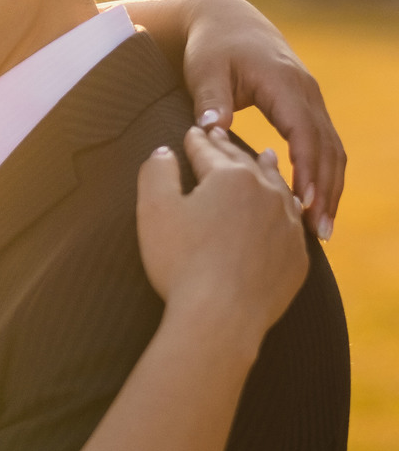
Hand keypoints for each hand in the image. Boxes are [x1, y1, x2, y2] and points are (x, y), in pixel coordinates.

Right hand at [137, 127, 308, 342]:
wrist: (222, 318)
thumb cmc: (181, 263)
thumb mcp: (154, 210)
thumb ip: (156, 172)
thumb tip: (164, 152)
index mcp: (231, 176)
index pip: (208, 151)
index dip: (196, 140)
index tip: (192, 131)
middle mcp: (266, 192)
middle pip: (244, 163)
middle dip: (229, 148)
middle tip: (221, 136)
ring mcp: (288, 224)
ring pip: (278, 186)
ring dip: (267, 170)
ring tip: (266, 156)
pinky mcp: (297, 256)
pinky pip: (294, 222)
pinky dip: (287, 207)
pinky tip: (287, 206)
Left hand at [179, 0, 344, 241]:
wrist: (227, 20)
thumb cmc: (211, 47)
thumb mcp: (205, 69)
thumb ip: (210, 100)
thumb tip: (213, 131)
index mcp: (283, 83)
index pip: (304, 132)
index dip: (307, 169)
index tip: (302, 203)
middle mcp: (306, 91)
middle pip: (327, 146)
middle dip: (326, 190)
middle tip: (319, 231)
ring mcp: (311, 99)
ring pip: (333, 149)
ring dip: (331, 188)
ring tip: (322, 229)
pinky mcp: (307, 107)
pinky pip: (325, 145)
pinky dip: (325, 175)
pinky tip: (316, 204)